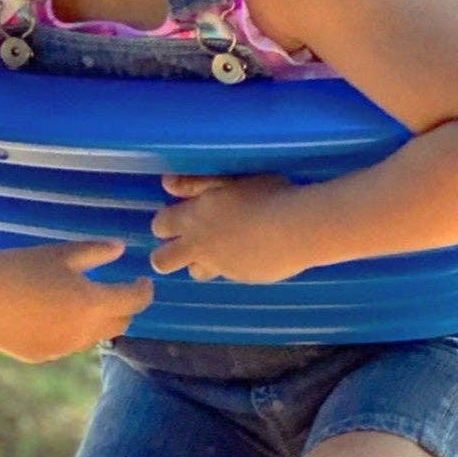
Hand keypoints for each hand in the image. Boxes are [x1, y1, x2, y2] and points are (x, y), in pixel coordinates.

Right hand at [0, 239, 153, 362]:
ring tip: (86, 304)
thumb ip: (95, 252)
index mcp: (92, 303)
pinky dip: (71, 332)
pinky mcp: (41, 356)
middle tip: (119, 293)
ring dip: (97, 322)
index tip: (144, 281)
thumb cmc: (19, 266)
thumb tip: (120, 249)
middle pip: (120, 324)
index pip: (134, 301)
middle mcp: (83, 332)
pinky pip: (67, 345)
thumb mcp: (60, 253)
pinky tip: (54, 315)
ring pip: (94, 338)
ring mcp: (62, 348)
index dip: (144, 290)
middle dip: (124, 308)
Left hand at [149, 174, 306, 284]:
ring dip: (201, 262)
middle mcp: (201, 245)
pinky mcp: (244, 278)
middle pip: (163, 261)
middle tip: (184, 245)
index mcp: (194, 218)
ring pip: (195, 272)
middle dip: (166, 255)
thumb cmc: (264, 194)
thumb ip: (196, 183)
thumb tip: (167, 183)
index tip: (175, 219)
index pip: (159, 226)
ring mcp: (222, 265)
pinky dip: (236, 264)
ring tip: (221, 248)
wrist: (297, 229)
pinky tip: (255, 250)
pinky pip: (230, 274)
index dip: (164, 224)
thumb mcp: (229, 179)